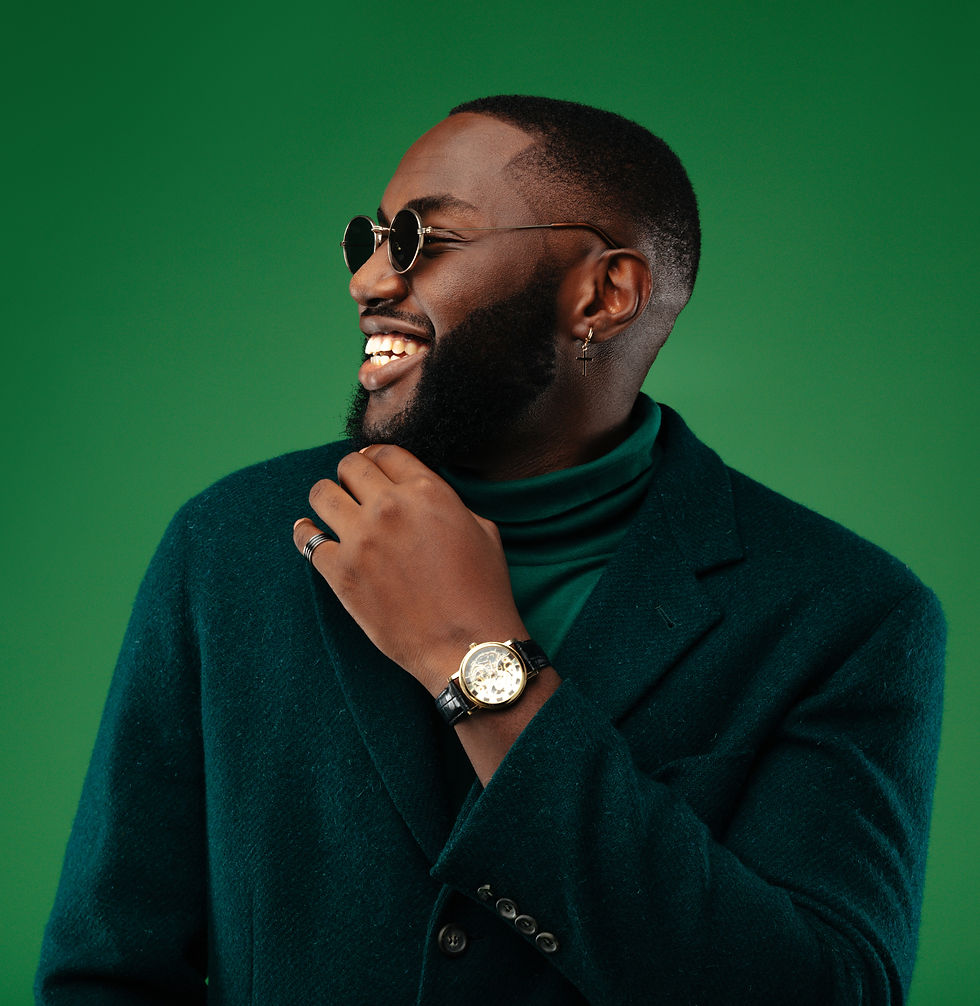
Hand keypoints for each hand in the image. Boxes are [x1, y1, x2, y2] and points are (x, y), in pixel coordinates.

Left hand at [293, 445, 526, 694]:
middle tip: (354, 490)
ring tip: (332, 510)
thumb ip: (447, 503)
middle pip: (350, 465)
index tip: (372, 470)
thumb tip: (422, 495)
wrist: (467, 645)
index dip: (377, 458)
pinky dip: (305, 533)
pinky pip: (306, 539)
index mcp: (427, 491)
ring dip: (327, 497)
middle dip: (352, 475)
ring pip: (321, 494)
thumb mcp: (482, 530)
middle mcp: (390, 507)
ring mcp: (361, 539)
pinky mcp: (340, 573)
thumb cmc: (482, 591)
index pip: (387, 452)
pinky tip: (309, 533)